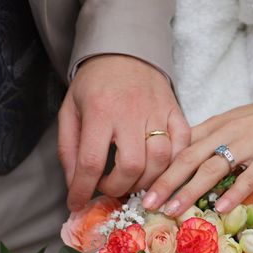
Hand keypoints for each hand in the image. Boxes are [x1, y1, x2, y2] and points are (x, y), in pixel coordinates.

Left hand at [58, 54, 189, 211]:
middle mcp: (131, 112)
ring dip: (145, 181)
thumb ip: (69, 149)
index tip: (77, 203)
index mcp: (100, 111)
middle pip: (132, 166)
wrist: (124, 50)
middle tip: (109, 187)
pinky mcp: (176, 111)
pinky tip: (158, 169)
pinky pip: (183, 145)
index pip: (91, 161)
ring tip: (132, 181)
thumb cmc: (94, 84)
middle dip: (118, 187)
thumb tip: (74, 185)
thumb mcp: (70, 111)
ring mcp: (158, 112)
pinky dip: (173, 164)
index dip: (83, 189)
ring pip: (160, 160)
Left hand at [142, 102, 252, 214]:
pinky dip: (233, 194)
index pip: (180, 145)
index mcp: (212, 126)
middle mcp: (225, 134)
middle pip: (189, 158)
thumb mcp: (227, 124)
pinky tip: (220, 209)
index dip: (159, 166)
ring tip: (173, 210)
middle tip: (148, 203)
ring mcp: (247, 146)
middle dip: (165, 182)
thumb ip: (203, 139)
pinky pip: (248, 178)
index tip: (141, 185)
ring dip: (189, 191)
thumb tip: (174, 160)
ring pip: (212, 169)